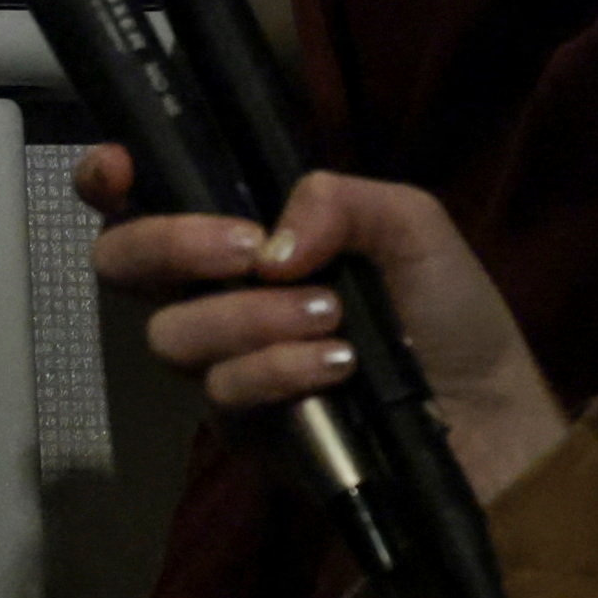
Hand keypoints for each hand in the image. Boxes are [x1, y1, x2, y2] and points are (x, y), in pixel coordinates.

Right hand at [86, 157, 575, 506]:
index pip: (144, 199)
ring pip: (174, 333)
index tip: (118, 169)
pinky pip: (224, 390)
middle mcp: (217, 293)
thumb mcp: (410, 224)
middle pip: (122, 264)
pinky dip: (281, 368)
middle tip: (248, 250)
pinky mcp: (243, 428)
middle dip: (171, 244)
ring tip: (333, 317)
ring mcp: (223, 362)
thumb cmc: (450, 312)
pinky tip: (339, 365)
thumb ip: (337, 199)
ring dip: (251, 318)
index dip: (108, 180)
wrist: (490, 416)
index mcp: (247, 233)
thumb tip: (269, 242)